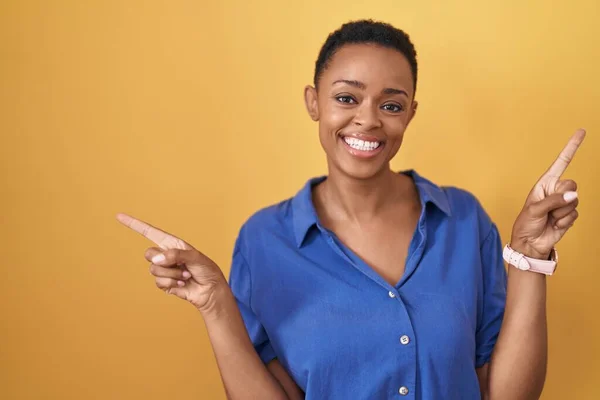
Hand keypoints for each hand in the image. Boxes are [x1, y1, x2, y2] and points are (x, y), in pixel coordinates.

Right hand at [116, 213, 227, 312]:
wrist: (210, 290)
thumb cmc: (207, 270)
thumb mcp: (195, 258)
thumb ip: (176, 255)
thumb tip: (156, 260)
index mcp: (172, 244)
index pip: (149, 232)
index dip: (134, 224)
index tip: (119, 216)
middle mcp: (166, 255)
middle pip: (149, 254)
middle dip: (164, 261)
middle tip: (180, 265)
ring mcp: (164, 269)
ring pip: (154, 269)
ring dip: (172, 274)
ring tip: (186, 275)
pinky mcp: (164, 283)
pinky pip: (158, 282)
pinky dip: (172, 283)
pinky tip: (183, 284)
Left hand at [510, 129, 585, 258]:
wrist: (530, 243)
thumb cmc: (526, 223)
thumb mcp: (535, 209)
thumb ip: (554, 201)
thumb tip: (573, 195)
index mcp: (545, 183)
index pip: (561, 162)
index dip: (572, 147)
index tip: (581, 131)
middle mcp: (556, 190)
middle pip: (571, 184)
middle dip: (561, 197)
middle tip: (549, 208)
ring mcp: (563, 202)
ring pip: (574, 200)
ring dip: (561, 212)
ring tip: (549, 218)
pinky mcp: (569, 215)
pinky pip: (574, 214)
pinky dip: (564, 221)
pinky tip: (554, 224)